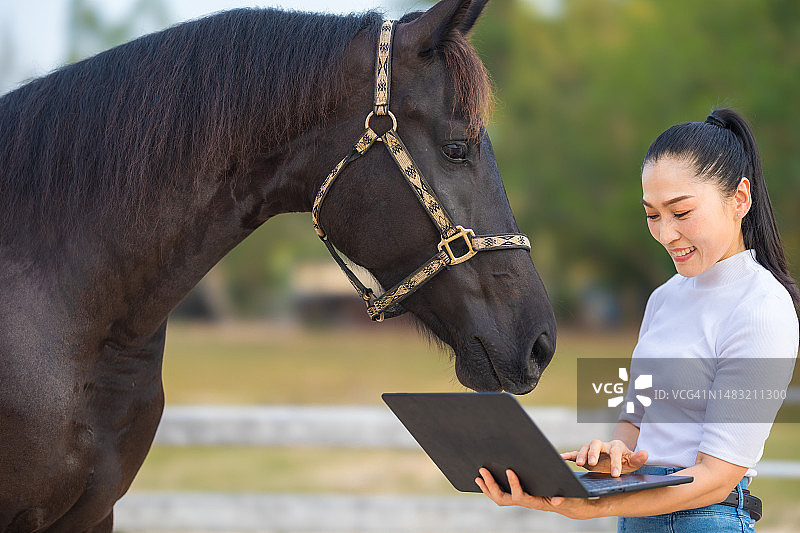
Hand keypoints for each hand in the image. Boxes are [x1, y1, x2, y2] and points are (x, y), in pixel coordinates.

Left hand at [475, 468, 602, 518]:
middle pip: (504, 499)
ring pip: (500, 498)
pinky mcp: (519, 496)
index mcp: (536, 502)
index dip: (514, 485)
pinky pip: (502, 494)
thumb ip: (563, 498)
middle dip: (492, 485)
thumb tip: (557, 500)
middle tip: (483, 471)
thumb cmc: (572, 498)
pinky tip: (484, 479)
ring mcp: (521, 500)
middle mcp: (526, 502)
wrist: (572, 505)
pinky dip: (492, 487)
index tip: (509, 470)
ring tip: (479, 475)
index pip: (521, 496)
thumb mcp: (570, 497)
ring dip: (488, 487)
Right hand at [561, 439, 647, 476]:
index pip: (615, 453)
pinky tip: (561, 458)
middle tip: (592, 463)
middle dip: (593, 453)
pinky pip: (574, 453)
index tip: (615, 474)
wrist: (616, 457)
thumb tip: (646, 453)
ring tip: (578, 464)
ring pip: (585, 447)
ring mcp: (592, 449)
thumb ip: (638, 459)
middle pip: (596, 444)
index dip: (615, 463)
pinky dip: (568, 454)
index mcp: (615, 447)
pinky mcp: (584, 454)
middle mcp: (602, 446)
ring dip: (581, 454)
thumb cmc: (624, 460)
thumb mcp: (632, 461)